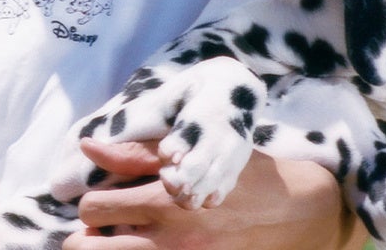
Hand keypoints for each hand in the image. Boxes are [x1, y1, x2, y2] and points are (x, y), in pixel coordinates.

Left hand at [64, 138, 360, 249]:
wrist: (297, 211)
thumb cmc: (242, 174)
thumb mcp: (194, 152)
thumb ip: (136, 153)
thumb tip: (87, 146)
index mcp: (164, 199)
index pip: (92, 209)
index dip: (91, 203)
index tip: (104, 200)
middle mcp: (170, 238)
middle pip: (90, 247)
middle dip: (90, 235)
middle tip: (104, 228)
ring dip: (109, 249)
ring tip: (122, 238)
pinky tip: (148, 245)